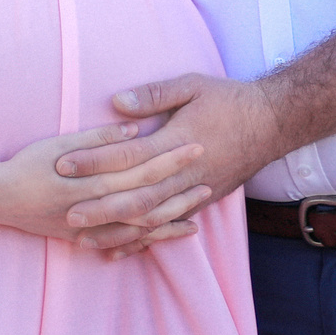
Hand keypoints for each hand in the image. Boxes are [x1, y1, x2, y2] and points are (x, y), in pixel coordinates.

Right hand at [0, 123, 208, 244]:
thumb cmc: (26, 164)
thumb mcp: (59, 144)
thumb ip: (100, 139)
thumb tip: (137, 129)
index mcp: (91, 181)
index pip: (141, 169)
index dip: (171, 158)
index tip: (196, 145)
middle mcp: (94, 209)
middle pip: (147, 201)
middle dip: (179, 192)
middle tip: (208, 181)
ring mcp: (90, 229)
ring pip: (139, 229)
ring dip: (169, 221)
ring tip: (197, 213)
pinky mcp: (83, 239)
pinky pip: (122, 244)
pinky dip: (146, 241)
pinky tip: (165, 237)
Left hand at [55, 75, 283, 253]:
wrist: (272, 122)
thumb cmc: (228, 99)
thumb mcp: (191, 85)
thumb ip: (153, 94)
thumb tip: (117, 102)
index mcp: (177, 142)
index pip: (127, 156)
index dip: (94, 161)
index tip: (63, 164)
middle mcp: (185, 173)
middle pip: (135, 196)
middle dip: (99, 207)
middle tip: (66, 214)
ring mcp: (195, 191)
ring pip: (151, 219)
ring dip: (117, 231)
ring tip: (83, 239)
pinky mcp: (203, 201)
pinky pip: (168, 226)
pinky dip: (144, 240)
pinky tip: (120, 249)